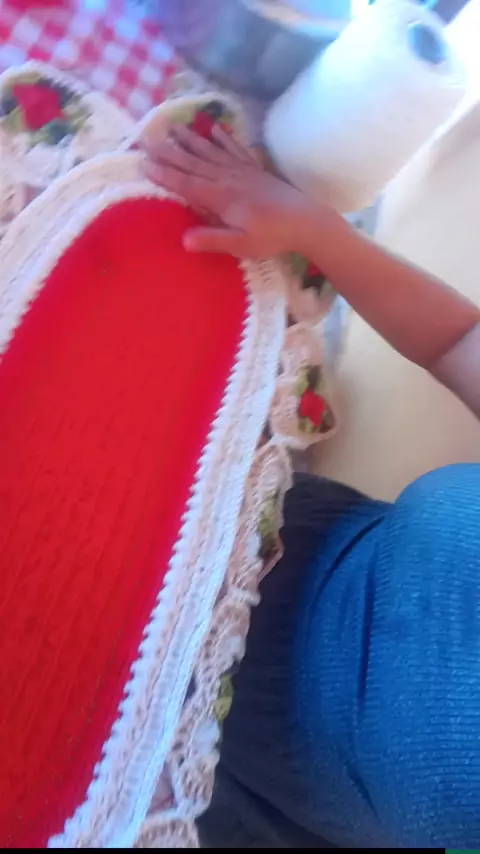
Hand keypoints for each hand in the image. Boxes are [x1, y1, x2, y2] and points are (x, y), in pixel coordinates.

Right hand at [142, 124, 323, 257]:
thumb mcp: (241, 244)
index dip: (163, 173)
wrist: (306, 220)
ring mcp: (242, 171)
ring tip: (173, 126)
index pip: (186, 183)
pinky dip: (224, 138)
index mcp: (220, 197)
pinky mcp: (256, 170)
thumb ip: (213, 240)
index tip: (143, 162)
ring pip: (211, 151)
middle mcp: (228, 178)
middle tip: (147, 138)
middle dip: (169, 151)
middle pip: (193, 162)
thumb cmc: (272, 237)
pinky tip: (215, 128)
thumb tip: (183, 239)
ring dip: (191, 139)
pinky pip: (235, 149)